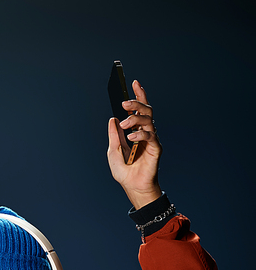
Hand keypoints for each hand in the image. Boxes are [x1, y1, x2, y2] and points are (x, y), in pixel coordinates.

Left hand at [107, 79, 161, 208]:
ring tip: (124, 123)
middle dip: (136, 102)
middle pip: (146, 110)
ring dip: (135, 118)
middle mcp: (145, 132)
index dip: (138, 95)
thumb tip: (113, 119)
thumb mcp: (113, 151)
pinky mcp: (156, 148)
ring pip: (148, 120)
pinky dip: (140, 135)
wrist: (132, 187)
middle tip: (124, 102)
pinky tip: (131, 138)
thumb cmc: (124, 171)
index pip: (139, 109)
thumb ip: (114, 135)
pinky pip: (150, 136)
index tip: (133, 82)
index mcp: (136, 130)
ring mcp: (151, 139)